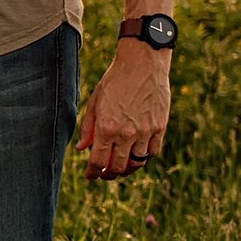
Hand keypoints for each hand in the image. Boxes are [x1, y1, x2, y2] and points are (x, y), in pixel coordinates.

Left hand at [77, 39, 171, 179]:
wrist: (142, 64)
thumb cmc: (114, 81)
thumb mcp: (95, 103)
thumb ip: (88, 128)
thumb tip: (81, 149)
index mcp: (106, 128)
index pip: (98, 162)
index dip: (93, 173)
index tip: (91, 176)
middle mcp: (126, 134)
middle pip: (118, 167)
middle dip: (109, 174)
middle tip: (105, 174)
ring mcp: (145, 132)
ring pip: (137, 163)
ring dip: (128, 168)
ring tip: (122, 167)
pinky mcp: (160, 127)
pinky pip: (153, 152)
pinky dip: (145, 156)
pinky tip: (138, 153)